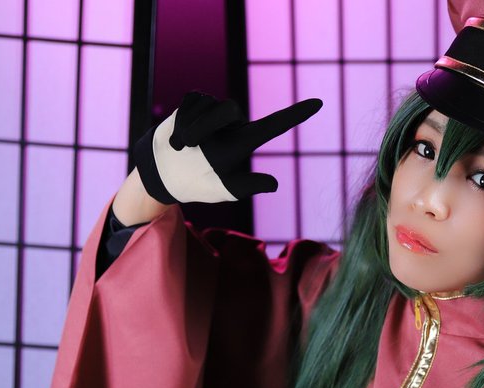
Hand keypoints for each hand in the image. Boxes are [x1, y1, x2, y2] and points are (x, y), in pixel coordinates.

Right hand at [133, 91, 321, 204]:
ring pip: (208, 104)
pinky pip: (191, 102)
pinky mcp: (194, 103)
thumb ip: (247, 186)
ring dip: (191, 126)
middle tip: (192, 147)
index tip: (319, 103)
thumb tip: (274, 184)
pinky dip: (181, 120)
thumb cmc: (199, 184)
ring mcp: (213, 112)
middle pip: (230, 109)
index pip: (273, 125)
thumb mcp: (224, 190)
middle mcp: (232, 124)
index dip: (296, 114)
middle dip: (207, 125)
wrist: (164, 174)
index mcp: (243, 142)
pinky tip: (177, 137)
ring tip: (183, 147)